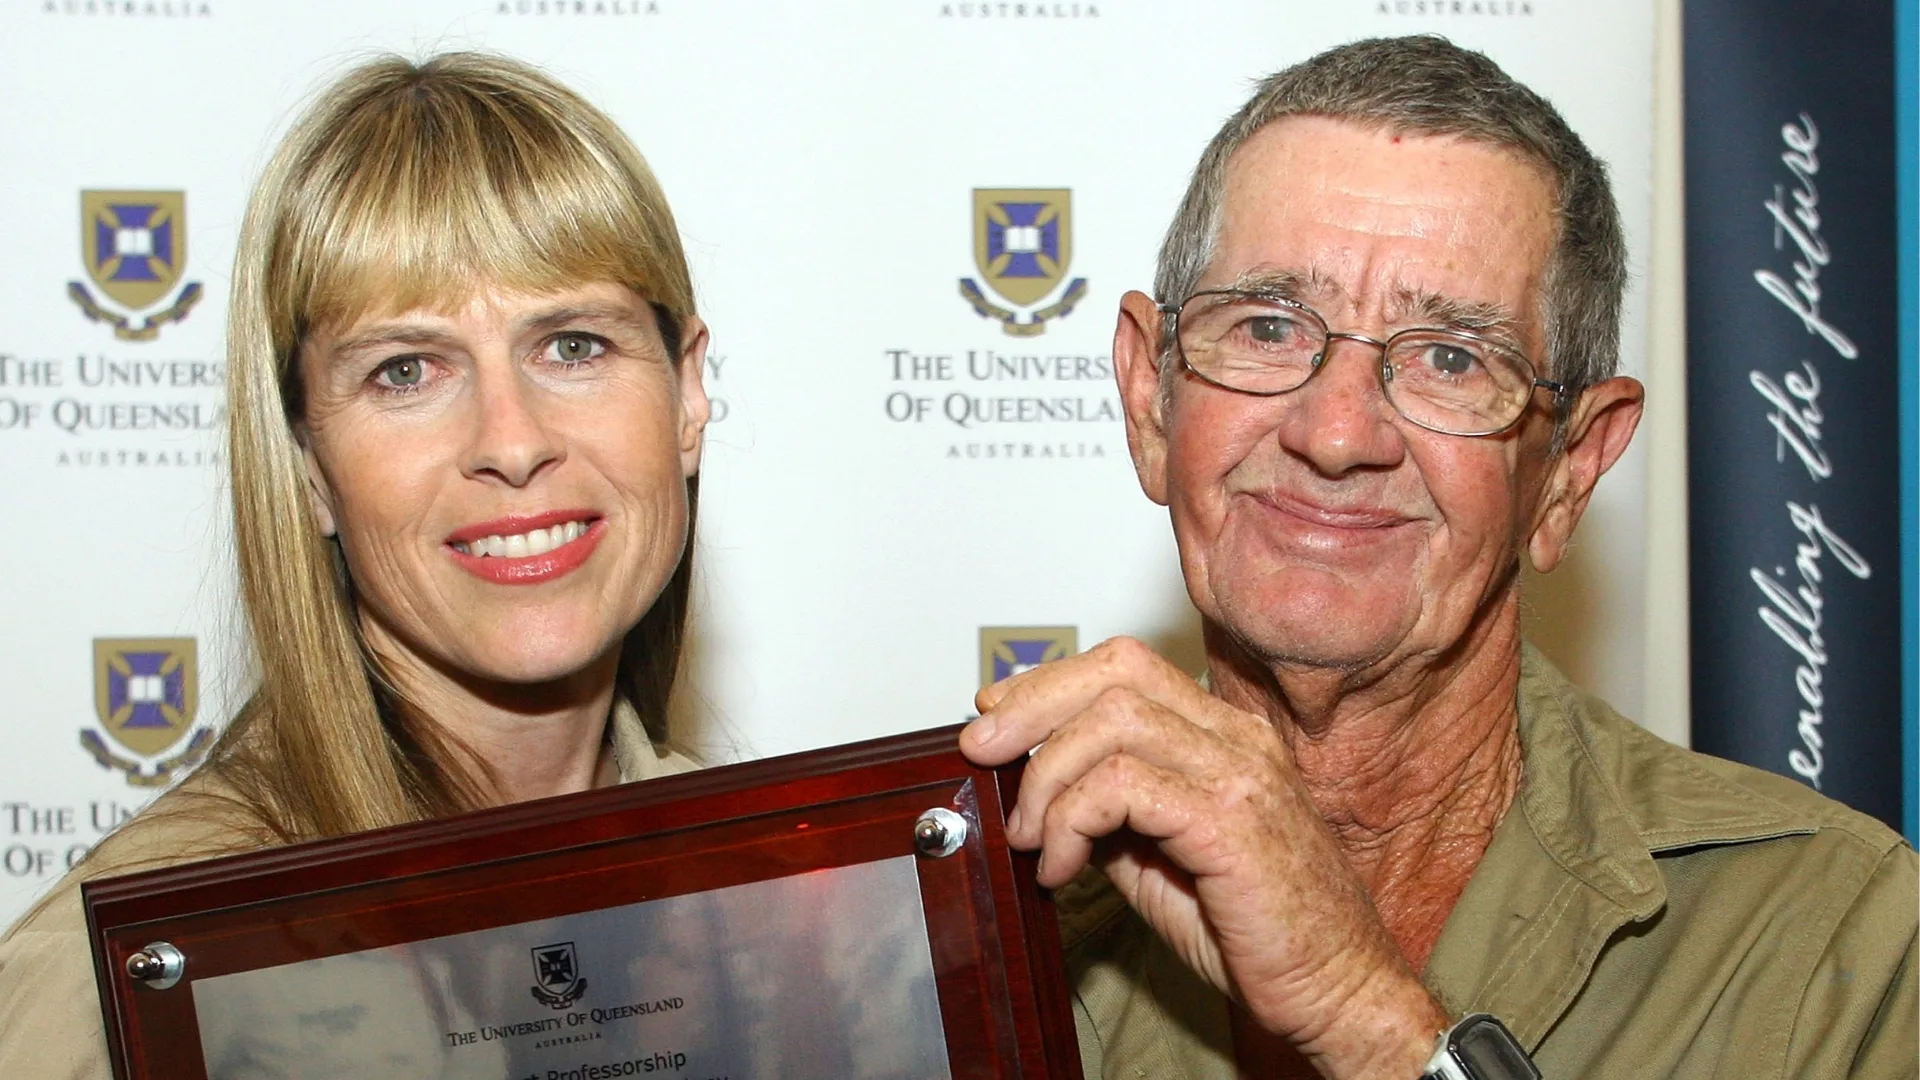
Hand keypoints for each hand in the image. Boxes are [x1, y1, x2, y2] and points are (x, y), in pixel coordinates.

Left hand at [961, 636, 1447, 1079]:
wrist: (1337, 990)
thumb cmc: (1260, 934)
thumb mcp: (1159, 860)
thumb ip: (1110, 814)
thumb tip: (1038, 790)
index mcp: (1226, 735)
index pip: (1126, 667)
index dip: (1049, 682)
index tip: (996, 716)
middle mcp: (1237, 738)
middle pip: (1114, 673)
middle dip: (1030, 706)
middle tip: (981, 754)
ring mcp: (1240, 772)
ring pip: (1110, 721)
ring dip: (1047, 779)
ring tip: (1033, 840)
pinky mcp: (1230, 819)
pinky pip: (1122, 785)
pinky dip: (1071, 822)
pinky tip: (1062, 867)